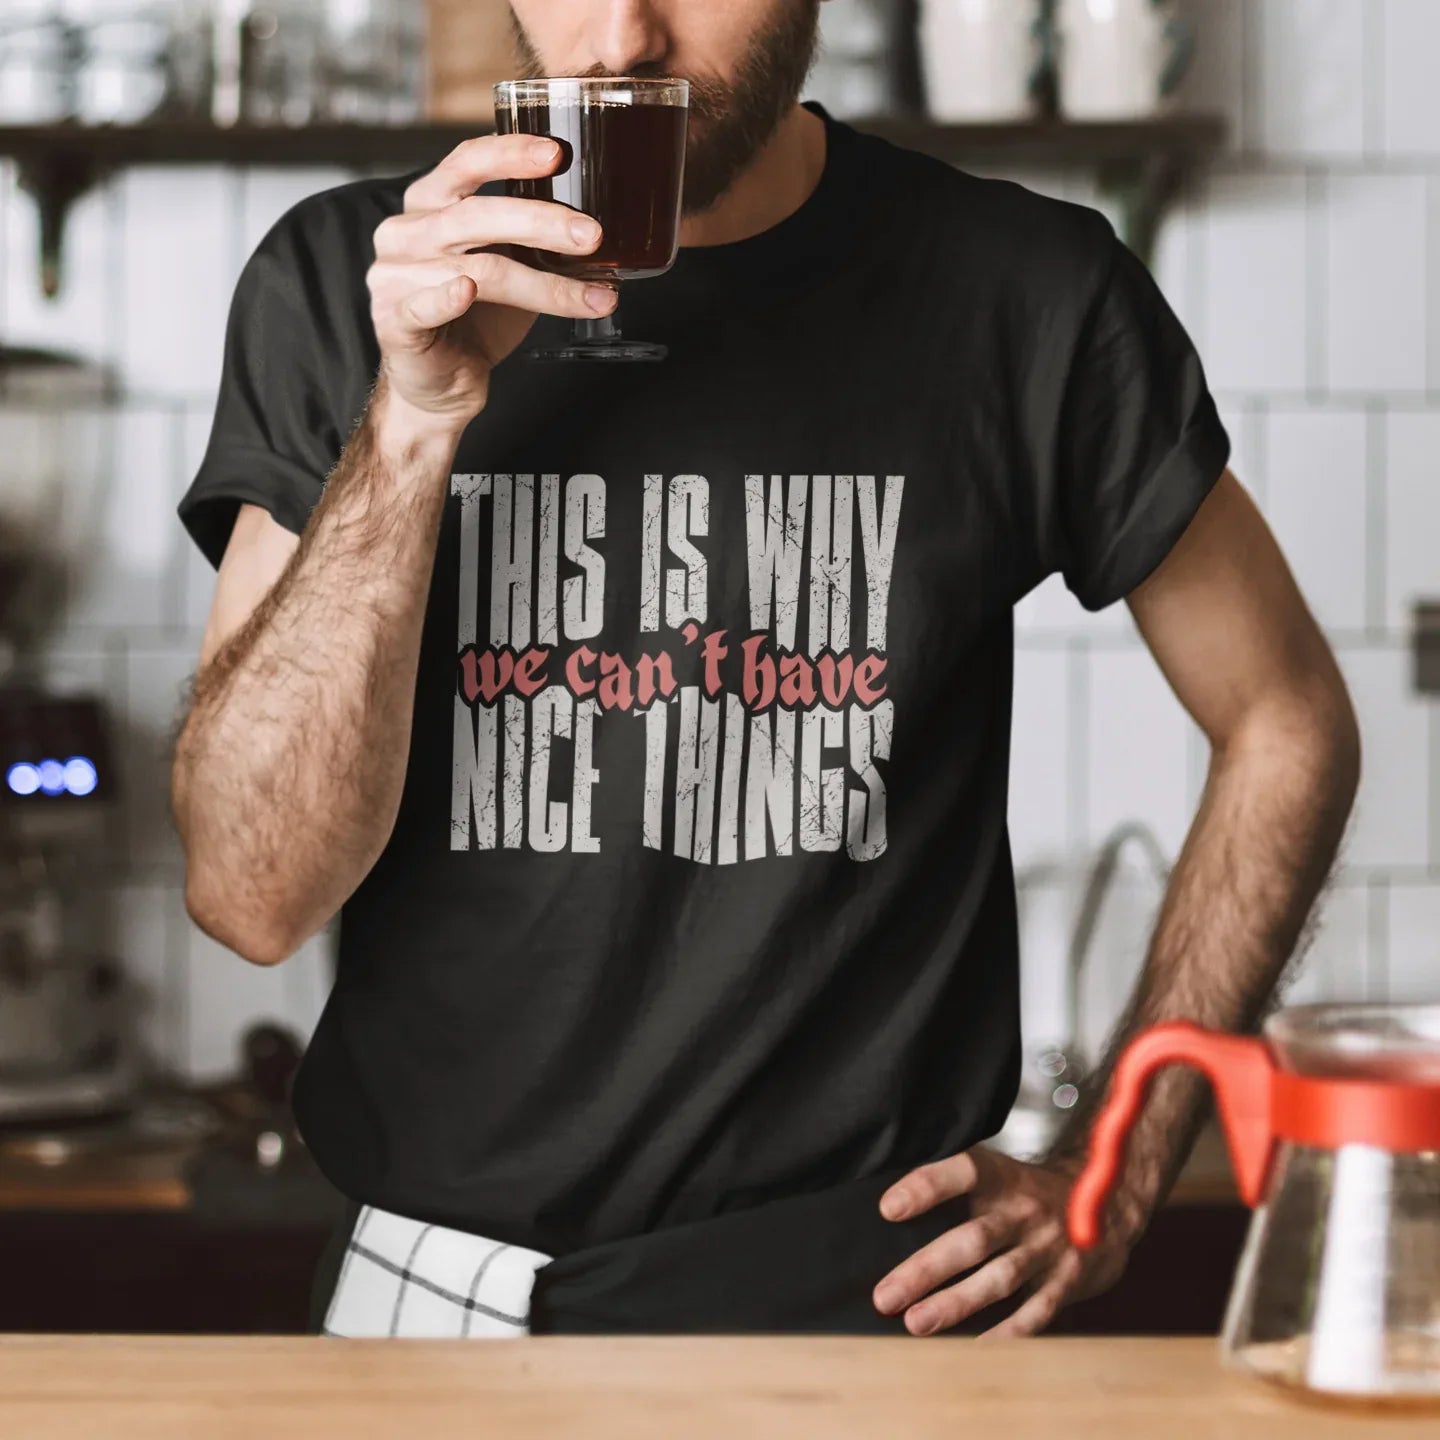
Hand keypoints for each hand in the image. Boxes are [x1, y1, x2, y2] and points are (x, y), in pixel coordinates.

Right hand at [367, 134, 620, 425]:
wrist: (440, 385)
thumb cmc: (475, 320)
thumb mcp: (507, 266)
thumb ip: (530, 240)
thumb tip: (596, 227)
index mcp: (430, 204)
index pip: (466, 163)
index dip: (509, 154)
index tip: (556, 153)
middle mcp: (406, 231)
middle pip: (477, 215)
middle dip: (541, 221)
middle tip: (592, 235)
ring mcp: (395, 275)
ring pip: (476, 268)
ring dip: (542, 284)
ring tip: (592, 295)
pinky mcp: (395, 320)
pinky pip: (424, 304)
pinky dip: (447, 298)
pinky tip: (468, 292)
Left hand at [871, 1147, 1136, 1336]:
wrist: (1108, 1204)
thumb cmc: (1028, 1193)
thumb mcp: (1000, 1175)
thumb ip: (956, 1189)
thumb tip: (888, 1212)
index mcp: (1004, 1177)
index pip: (964, 1171)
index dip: (927, 1186)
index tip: (888, 1208)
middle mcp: (1025, 1211)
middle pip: (973, 1239)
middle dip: (926, 1269)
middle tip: (885, 1295)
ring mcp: (1048, 1248)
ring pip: (999, 1278)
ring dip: (956, 1303)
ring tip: (915, 1323)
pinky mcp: (1067, 1281)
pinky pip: (1035, 1312)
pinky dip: (1005, 1334)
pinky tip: (973, 1349)